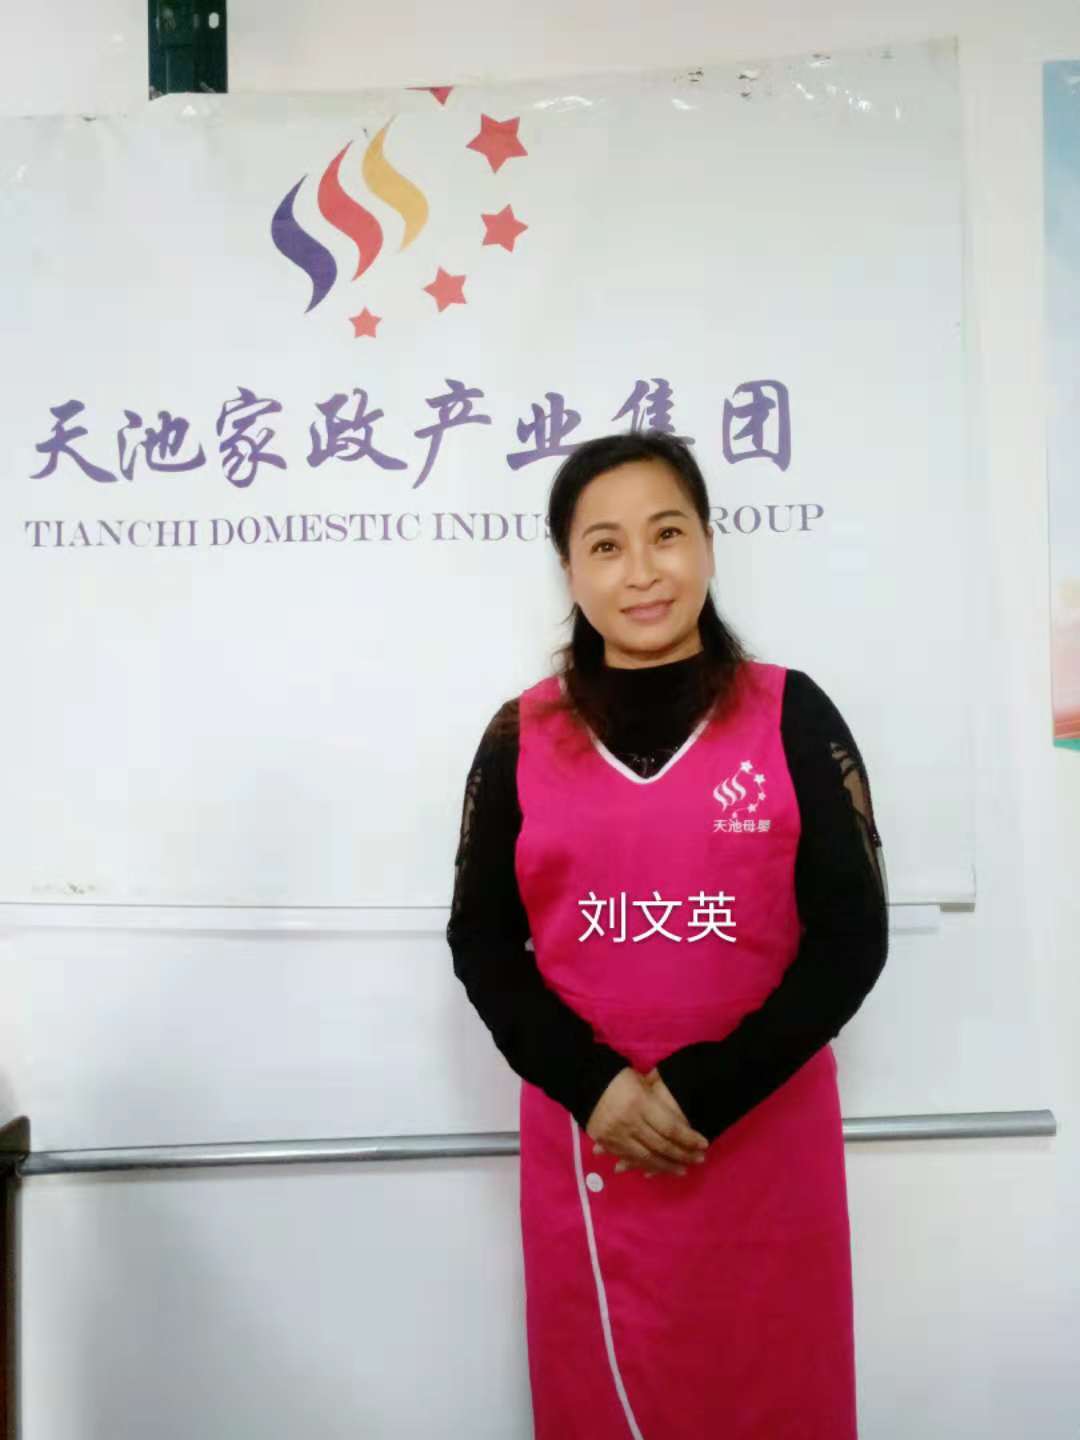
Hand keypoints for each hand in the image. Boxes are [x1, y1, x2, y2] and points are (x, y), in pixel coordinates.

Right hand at [586, 1067, 708, 1176]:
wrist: (582, 1080)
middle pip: (661, 1145)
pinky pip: (629, 1158)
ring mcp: (616, 1134)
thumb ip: (658, 1099)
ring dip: (666, 1166)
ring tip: (682, 1170)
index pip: (670, 1127)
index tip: (704, 1144)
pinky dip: (645, 1165)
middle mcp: (629, 1122)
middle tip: (699, 1160)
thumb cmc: (618, 1077)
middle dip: (682, 1154)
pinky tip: (657, 1170)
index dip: (689, 1138)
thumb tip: (679, 1118)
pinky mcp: (606, 1142)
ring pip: (646, 1157)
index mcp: (641, 1103)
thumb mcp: (641, 1082)